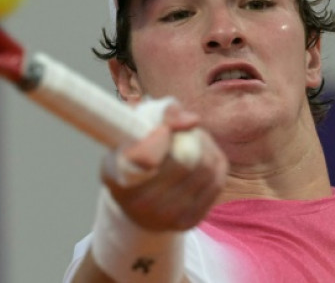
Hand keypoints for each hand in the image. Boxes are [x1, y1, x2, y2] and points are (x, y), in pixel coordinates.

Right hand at [102, 105, 227, 231]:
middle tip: (186, 129)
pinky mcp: (189, 221)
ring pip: (205, 169)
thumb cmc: (134, 156)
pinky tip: (203, 155)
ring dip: (205, 146)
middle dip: (191, 137)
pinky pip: (216, 181)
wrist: (137, 203)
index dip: (161, 136)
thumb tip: (192, 120)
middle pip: (184, 160)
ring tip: (195, 140)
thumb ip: (157, 115)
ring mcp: (166, 216)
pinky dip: (214, 162)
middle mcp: (140, 203)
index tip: (165, 128)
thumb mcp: (133, 131)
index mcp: (118, 176)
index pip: (146, 155)